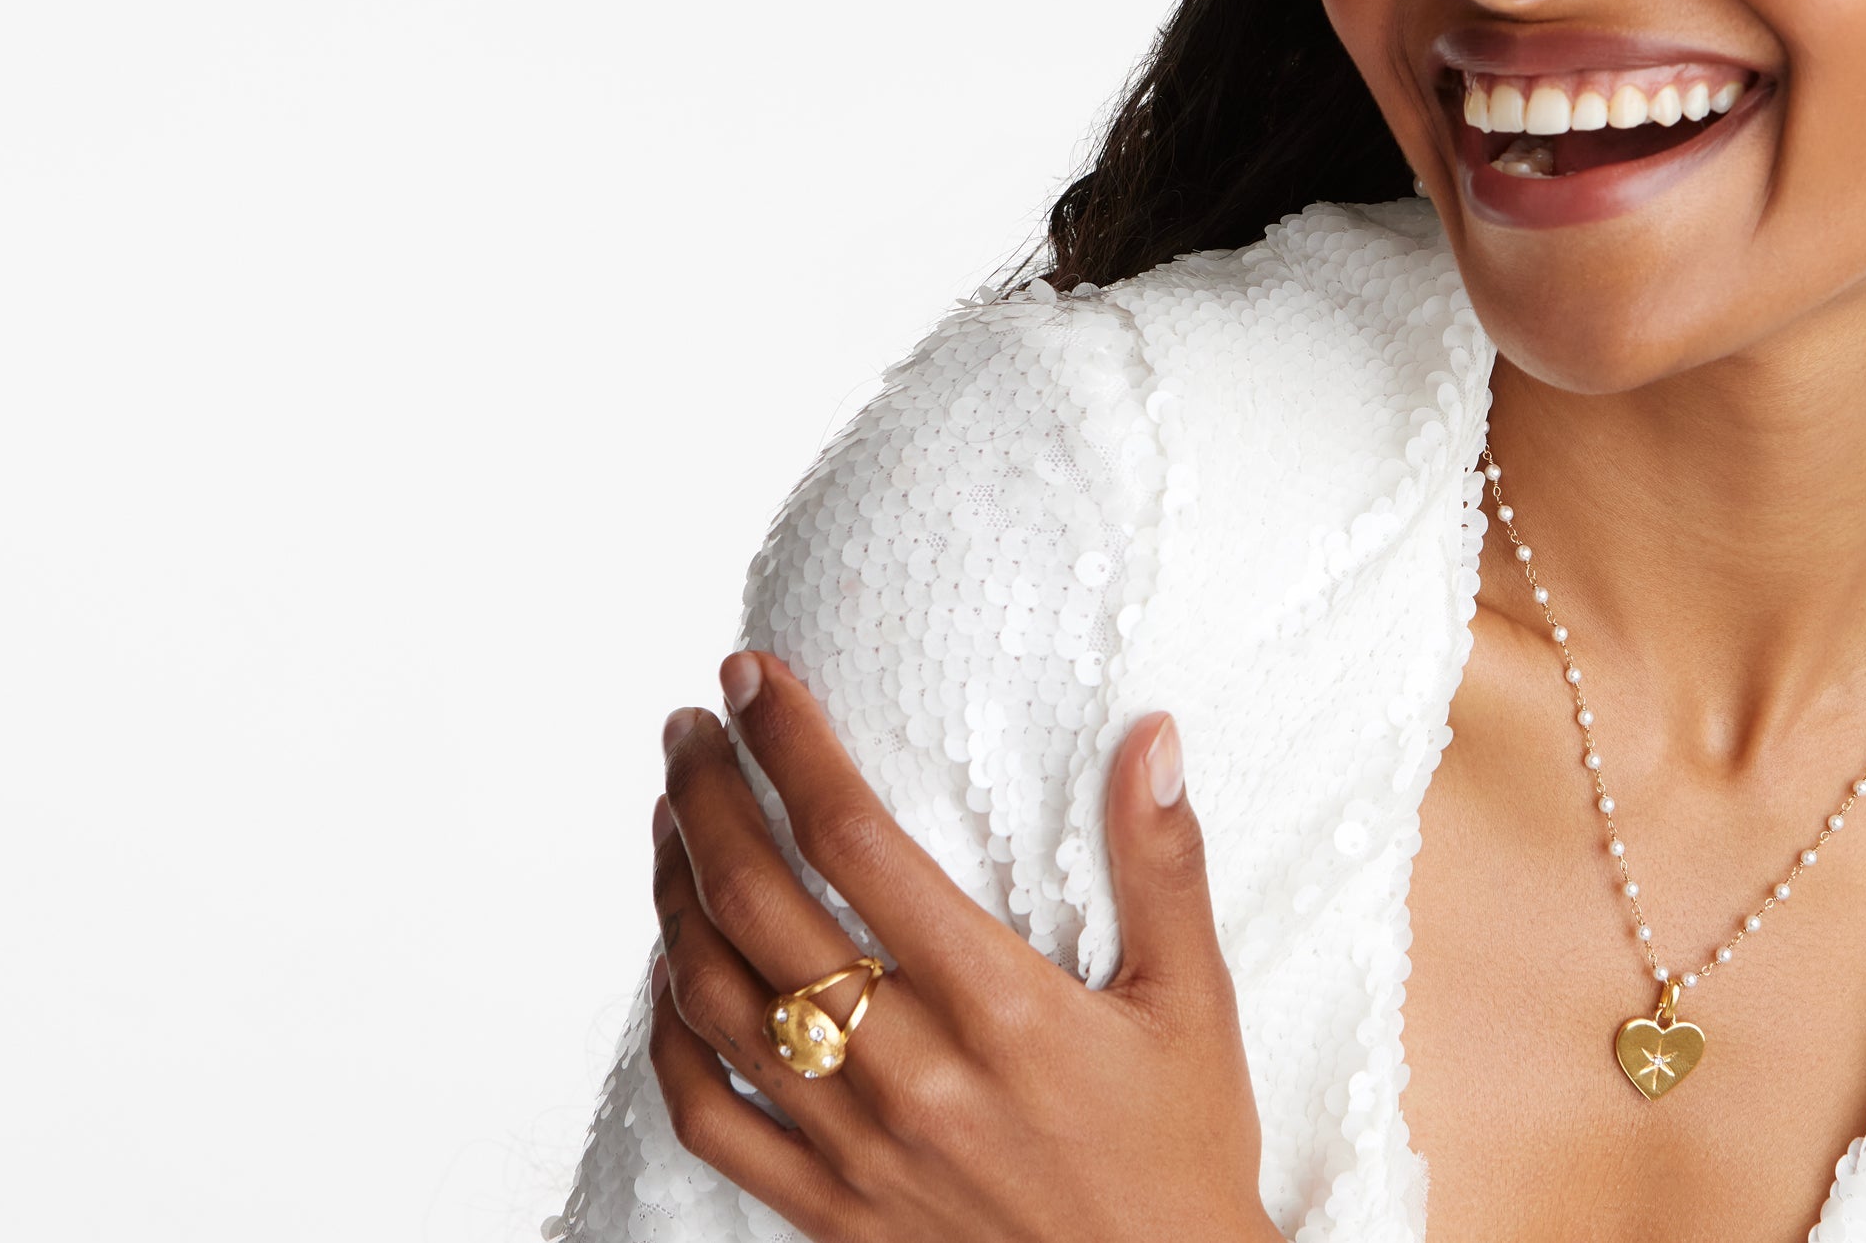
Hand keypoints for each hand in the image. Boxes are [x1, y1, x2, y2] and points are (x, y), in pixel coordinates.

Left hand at [649, 652, 1278, 1242]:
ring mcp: (859, 1149)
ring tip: (671, 820)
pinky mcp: (829, 1212)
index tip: (754, 677)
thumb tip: (1153, 737)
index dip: (792, 746)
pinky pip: (709, 1117)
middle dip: (709, 796)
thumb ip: (1165, 864)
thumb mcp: (1196, 1002)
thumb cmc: (1181, 1153)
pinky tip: (669, 970)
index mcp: (1004, 1009)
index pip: (857, 844)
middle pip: (759, 907)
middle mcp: (915, 1075)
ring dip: (674, 895)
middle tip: (693, 727)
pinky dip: (669, 1034)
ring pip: (717, 1001)